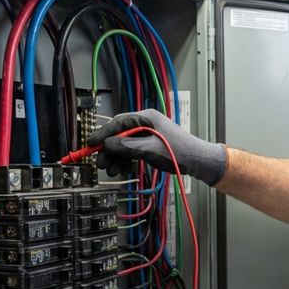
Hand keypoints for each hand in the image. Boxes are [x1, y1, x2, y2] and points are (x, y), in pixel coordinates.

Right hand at [87, 109, 226, 184]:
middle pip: (119, 134)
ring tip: (111, 170)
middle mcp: (145, 123)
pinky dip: (124, 160)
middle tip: (100, 162)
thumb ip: (129, 147)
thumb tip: (108, 145)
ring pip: (123, 144)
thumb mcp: (151, 150)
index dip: (103, 133)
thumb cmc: (179, 152)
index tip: (91, 143)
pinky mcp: (148, 145)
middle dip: (108, 149)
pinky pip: (130, 151)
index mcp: (146, 117)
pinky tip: (120, 170)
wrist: (197, 161)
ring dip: (115, 157)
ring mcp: (146, 135)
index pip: (119, 122)